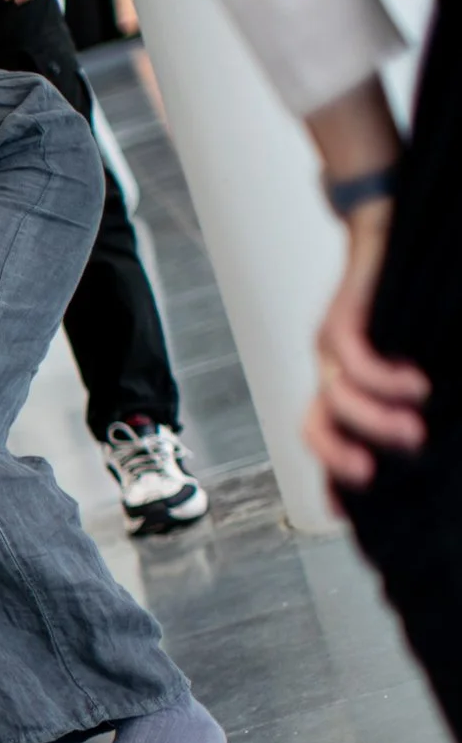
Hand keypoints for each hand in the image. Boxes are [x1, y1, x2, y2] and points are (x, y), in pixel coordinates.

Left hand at [305, 200, 428, 489]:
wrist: (384, 228)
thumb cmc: (403, 297)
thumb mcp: (405, 360)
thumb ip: (406, 398)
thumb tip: (430, 433)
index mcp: (338, 382)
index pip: (322, 437)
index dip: (328, 476)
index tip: (345, 515)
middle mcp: (327, 367)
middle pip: (312, 426)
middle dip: (336, 459)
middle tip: (373, 479)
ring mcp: (331, 343)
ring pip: (335, 397)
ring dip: (372, 420)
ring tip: (414, 430)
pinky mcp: (345, 316)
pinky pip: (354, 357)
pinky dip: (384, 378)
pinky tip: (418, 386)